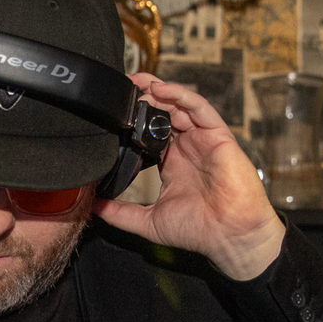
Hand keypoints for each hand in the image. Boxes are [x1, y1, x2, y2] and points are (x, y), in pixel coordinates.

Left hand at [94, 74, 285, 280]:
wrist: (230, 238)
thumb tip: (93, 207)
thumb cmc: (199, 231)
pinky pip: (201, 109)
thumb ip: (120, 213)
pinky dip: (182, 96)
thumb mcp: (148, 222)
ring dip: (159, 91)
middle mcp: (187, 148)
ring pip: (180, 105)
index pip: (149, 132)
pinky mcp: (219, 136)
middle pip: (164, 112)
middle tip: (123, 87)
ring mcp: (203, 140)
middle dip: (144, 97)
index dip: (133, 119)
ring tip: (138, 83)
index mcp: (172, 163)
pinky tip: (163, 90)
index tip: (112, 112)